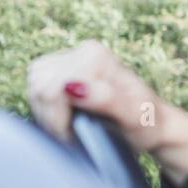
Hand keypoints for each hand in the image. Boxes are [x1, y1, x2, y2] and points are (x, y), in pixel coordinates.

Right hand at [27, 40, 166, 152]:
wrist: (153, 123)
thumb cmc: (146, 124)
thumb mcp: (133, 118)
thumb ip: (106, 100)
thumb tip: (73, 87)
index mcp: (97, 57)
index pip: (53, 88)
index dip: (58, 118)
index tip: (76, 136)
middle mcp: (85, 50)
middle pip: (40, 85)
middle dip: (51, 116)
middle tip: (73, 133)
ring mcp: (73, 57)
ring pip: (34, 84)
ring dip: (46, 112)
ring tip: (70, 126)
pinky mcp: (63, 69)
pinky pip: (34, 85)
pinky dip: (44, 107)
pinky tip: (63, 116)